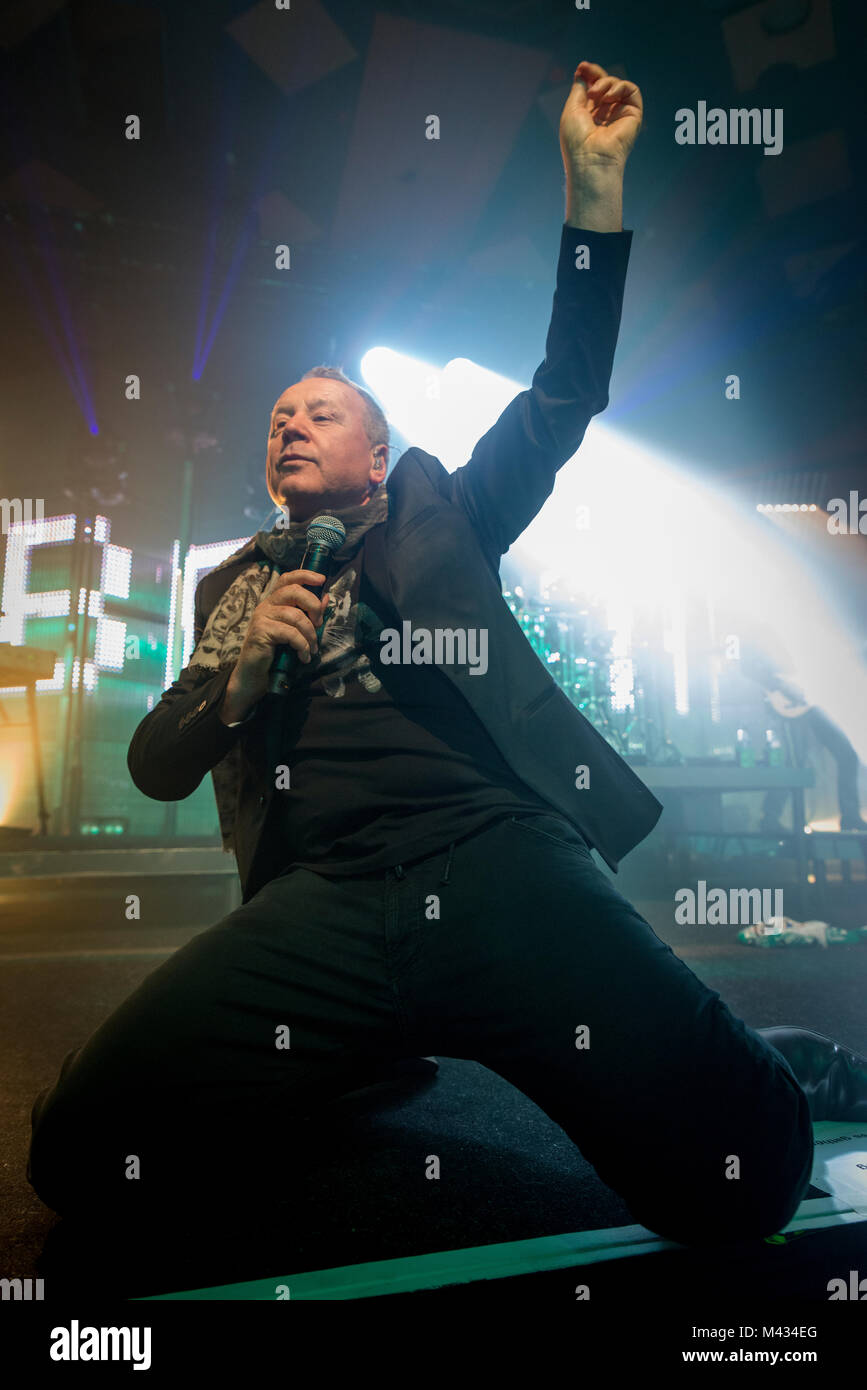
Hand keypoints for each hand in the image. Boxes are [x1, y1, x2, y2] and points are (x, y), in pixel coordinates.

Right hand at [219, 570, 327, 720]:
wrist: (255, 675)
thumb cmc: (275, 653)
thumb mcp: (296, 631)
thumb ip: (309, 614)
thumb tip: (326, 598)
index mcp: (274, 601)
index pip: (288, 579)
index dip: (305, 575)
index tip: (322, 580)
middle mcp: (266, 605)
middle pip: (294, 591)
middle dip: (313, 605)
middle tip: (319, 624)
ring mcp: (262, 617)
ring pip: (296, 615)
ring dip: (310, 634)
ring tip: (312, 648)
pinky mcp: (261, 631)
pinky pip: (290, 633)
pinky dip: (302, 646)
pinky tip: (303, 656)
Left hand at [559, 60, 642, 170]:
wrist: (590, 159)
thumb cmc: (577, 141)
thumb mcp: (572, 110)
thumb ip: (579, 90)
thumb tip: (582, 73)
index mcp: (590, 115)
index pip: (592, 88)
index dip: (588, 75)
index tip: (581, 67)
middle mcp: (605, 114)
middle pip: (605, 83)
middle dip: (596, 74)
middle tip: (586, 70)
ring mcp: (619, 114)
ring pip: (617, 85)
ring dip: (604, 82)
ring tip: (594, 94)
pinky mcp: (633, 115)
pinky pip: (631, 90)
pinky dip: (619, 86)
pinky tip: (608, 96)